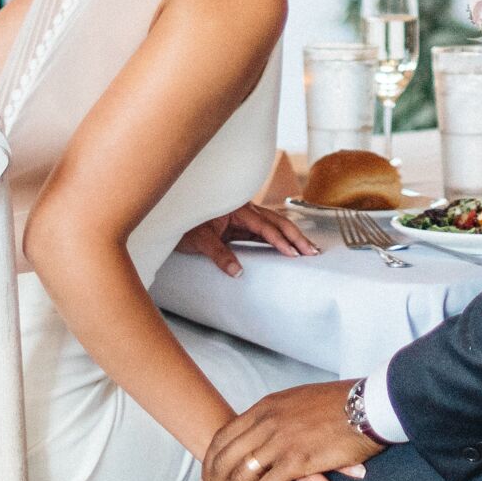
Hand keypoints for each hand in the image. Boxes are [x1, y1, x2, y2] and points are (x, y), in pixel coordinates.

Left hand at [176, 203, 318, 277]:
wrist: (169, 214)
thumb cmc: (182, 223)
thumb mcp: (200, 240)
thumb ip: (219, 255)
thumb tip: (238, 272)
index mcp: (236, 208)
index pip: (265, 226)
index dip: (280, 240)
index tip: (293, 253)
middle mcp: (243, 208)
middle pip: (276, 221)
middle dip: (295, 236)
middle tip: (312, 251)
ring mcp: (243, 216)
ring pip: (274, 224)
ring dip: (291, 236)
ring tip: (308, 249)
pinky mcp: (240, 224)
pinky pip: (264, 230)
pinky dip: (278, 237)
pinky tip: (289, 246)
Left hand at [202, 381, 380, 480]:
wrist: (368, 404)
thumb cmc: (340, 404)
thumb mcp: (299, 401)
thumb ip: (278, 414)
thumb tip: (269, 426)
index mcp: (265, 408)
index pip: (223, 438)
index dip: (210, 464)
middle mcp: (265, 422)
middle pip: (224, 461)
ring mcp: (279, 441)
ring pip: (240, 480)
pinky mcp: (296, 459)